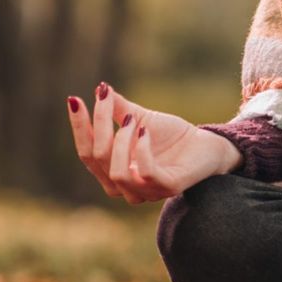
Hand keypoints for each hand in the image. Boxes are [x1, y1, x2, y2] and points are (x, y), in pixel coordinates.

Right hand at [64, 82, 243, 202]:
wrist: (207, 145)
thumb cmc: (171, 136)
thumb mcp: (140, 119)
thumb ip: (118, 110)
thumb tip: (101, 90)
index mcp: (112, 172)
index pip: (86, 152)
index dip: (79, 127)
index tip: (74, 99)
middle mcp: (124, 187)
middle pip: (97, 159)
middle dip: (98, 125)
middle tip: (106, 97)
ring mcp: (146, 191)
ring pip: (116, 171)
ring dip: (120, 140)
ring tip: (131, 119)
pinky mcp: (168, 187)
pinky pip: (145, 173)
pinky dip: (141, 150)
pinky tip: (145, 131)